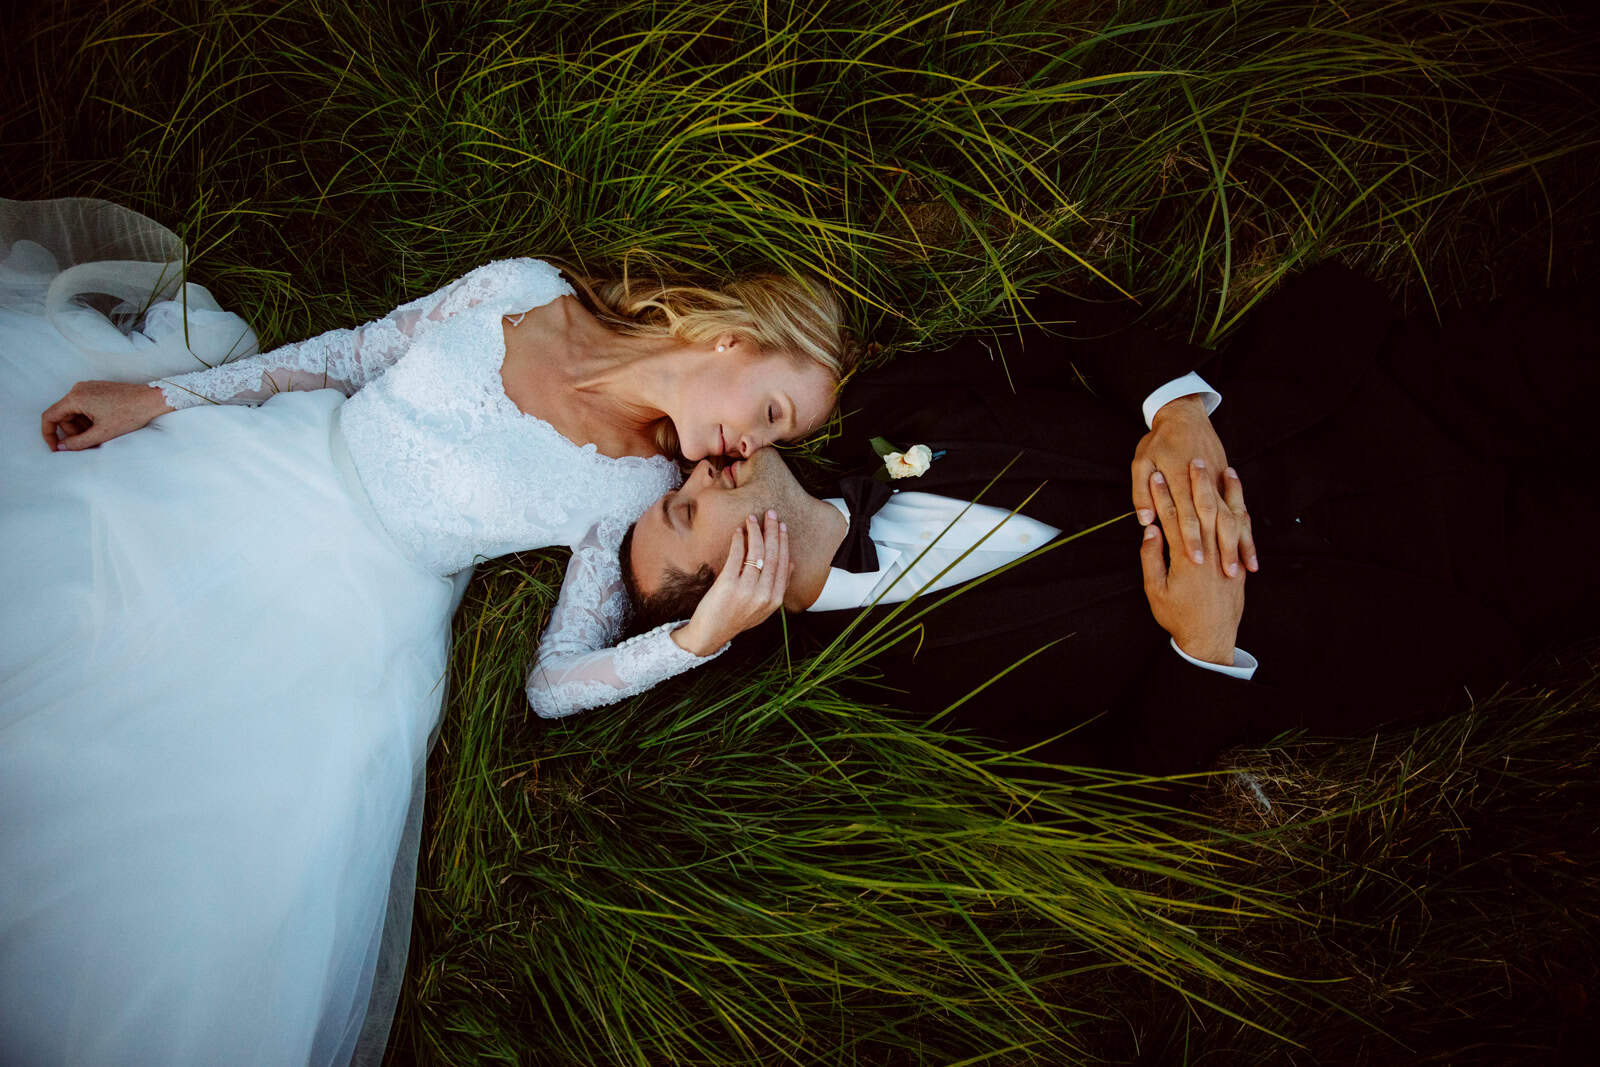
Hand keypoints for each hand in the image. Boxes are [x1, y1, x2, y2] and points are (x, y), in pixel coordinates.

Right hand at [41, 381, 171, 450]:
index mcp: (76, 397)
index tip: (56, 448)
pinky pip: (85, 406)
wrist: (152, 400)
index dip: (49, 435)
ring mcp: (88, 388)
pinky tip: (104, 425)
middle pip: (63, 415)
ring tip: (100, 434)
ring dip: (82, 426)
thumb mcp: (102, 433)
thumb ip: (78, 442)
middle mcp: (78, 389)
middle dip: (72, 432)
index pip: (50, 416)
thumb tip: (61, 447)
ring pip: (74, 412)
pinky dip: (89, 419)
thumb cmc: (130, 414)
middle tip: (88, 443)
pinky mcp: (98, 389)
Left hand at [671, 510, 790, 655]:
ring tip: (751, 519)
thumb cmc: (736, 618)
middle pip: (772, 555)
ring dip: (755, 532)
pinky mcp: (728, 585)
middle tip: (770, 514)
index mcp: (775, 600)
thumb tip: (790, 563)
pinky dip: (738, 541)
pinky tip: (738, 532)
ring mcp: (747, 590)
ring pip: (756, 553)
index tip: (782, 526)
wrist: (710, 634)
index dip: (783, 542)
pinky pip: (736, 556)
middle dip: (772, 531)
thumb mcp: (763, 607)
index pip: (783, 563)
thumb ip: (778, 587)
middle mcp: (764, 594)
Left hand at [1131, 395, 1257, 575]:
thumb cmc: (1159, 440)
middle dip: (1222, 549)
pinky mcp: (1227, 484)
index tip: (1196, 560)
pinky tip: (1251, 553)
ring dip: (1239, 545)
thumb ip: (1141, 492)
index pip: (1187, 516)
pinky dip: (1247, 533)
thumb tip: (1145, 521)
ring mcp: (1219, 485)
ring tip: (1243, 570)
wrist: (1184, 414)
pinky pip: (1241, 512)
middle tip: (1226, 575)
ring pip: (1233, 519)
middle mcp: (1203, 486)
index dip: (1192, 539)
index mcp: (1180, 481)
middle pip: (1216, 521)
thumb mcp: (1141, 462)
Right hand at [1138, 465, 1246, 665]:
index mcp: (1185, 557)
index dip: (1162, 495)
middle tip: (1193, 459)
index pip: (1172, 517)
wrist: (1210, 639)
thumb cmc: (1177, 617)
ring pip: (1227, 517)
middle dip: (1197, 483)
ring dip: (1226, 493)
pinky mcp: (1238, 563)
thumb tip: (1151, 530)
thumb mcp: (1155, 591)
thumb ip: (1152, 559)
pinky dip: (1241, 513)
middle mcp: (1209, 552)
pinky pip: (1242, 533)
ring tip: (1225, 469)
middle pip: (1203, 509)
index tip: (1155, 475)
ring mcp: (1226, 557)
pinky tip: (1240, 500)